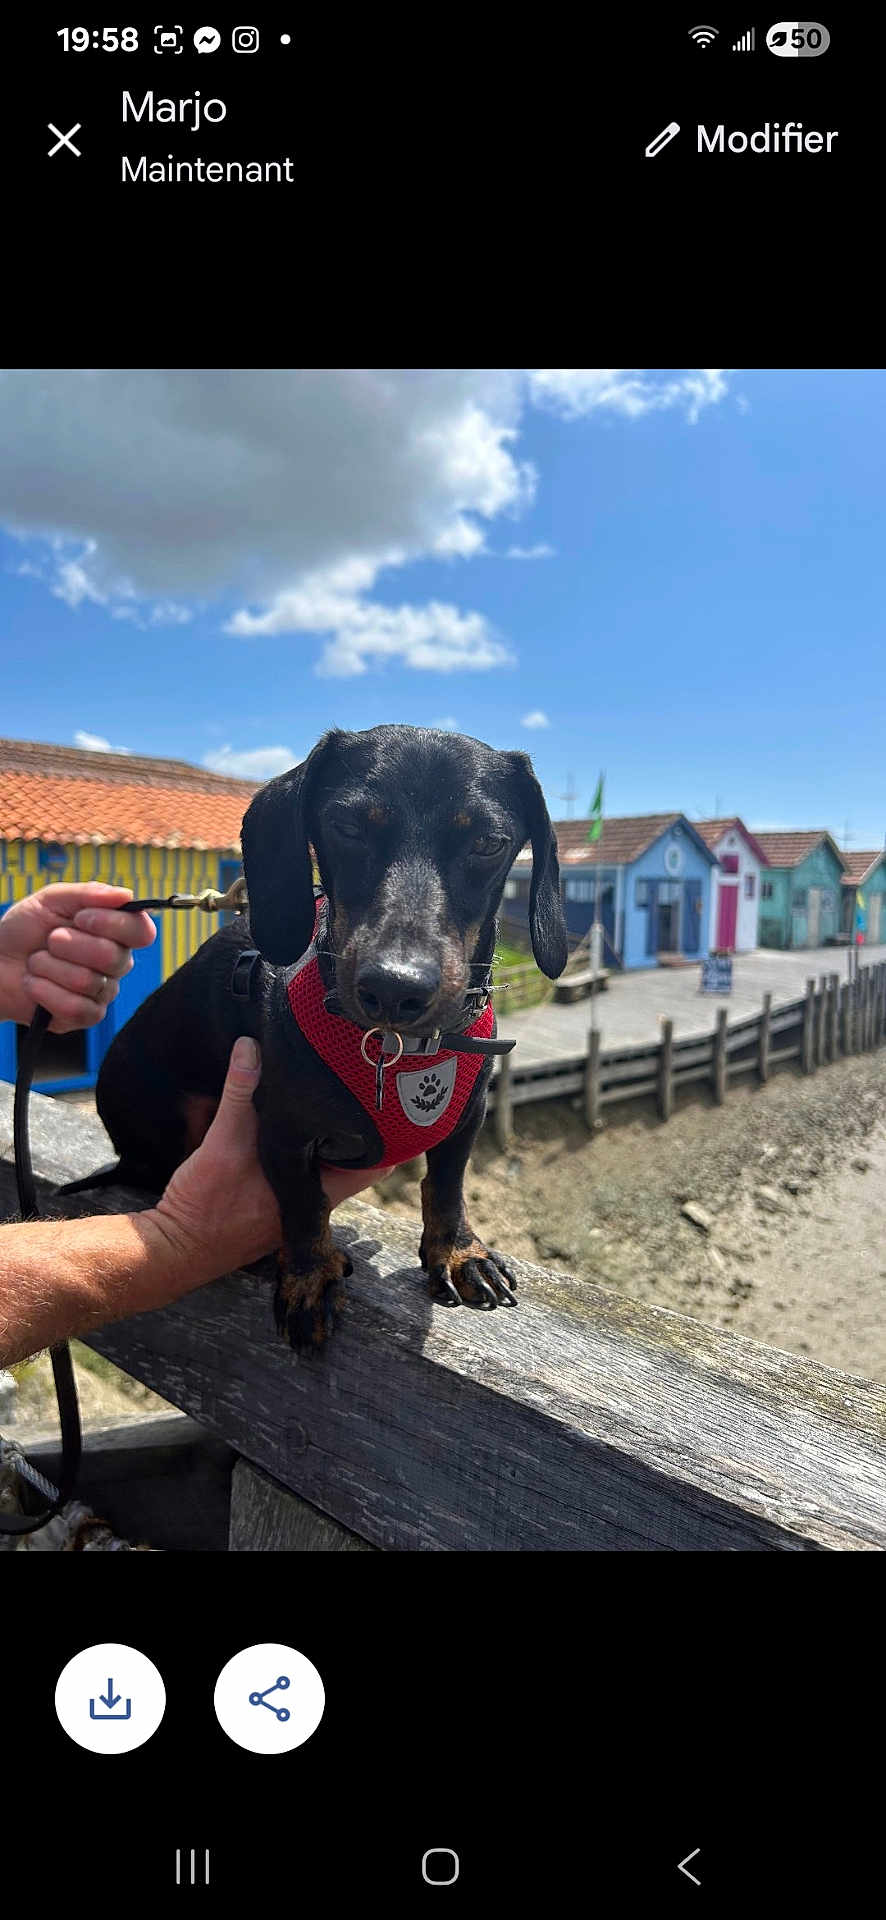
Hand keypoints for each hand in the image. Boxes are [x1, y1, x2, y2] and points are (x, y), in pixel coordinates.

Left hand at [0, 882, 156, 1032]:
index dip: (114, 924)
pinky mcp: (86, 1016)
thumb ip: (88, 894)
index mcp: (115, 932)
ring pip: (88, 982)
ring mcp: (102, 992)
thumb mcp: (51, 900)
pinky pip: (76, 1008)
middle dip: (70, 945)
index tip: (81, 918)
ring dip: (50, 967)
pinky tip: (34, 984)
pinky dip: (45, 992)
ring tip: (36, 962)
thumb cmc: (24, 930)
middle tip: (50, 941)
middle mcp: (115, 963)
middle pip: (113, 957)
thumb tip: (125, 895)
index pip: (142, 931)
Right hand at [149, 1037, 384, 1288]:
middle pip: (349, 1162)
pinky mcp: (269, 1207)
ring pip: (321, 1169)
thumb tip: (250, 1047)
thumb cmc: (202, 1206)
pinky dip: (294, 1153)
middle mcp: (310, 1204)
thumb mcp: (222, 1143)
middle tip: (355, 1091)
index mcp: (315, 1193)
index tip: (386, 1104)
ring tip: (326, 1101)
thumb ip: (239, 1095)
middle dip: (350, 1129)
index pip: (373, 1166)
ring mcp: (290, 1208)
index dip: (385, 1137)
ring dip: (320, 1140)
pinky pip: (294, 1176)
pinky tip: (284, 1128)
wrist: (173, 1250)